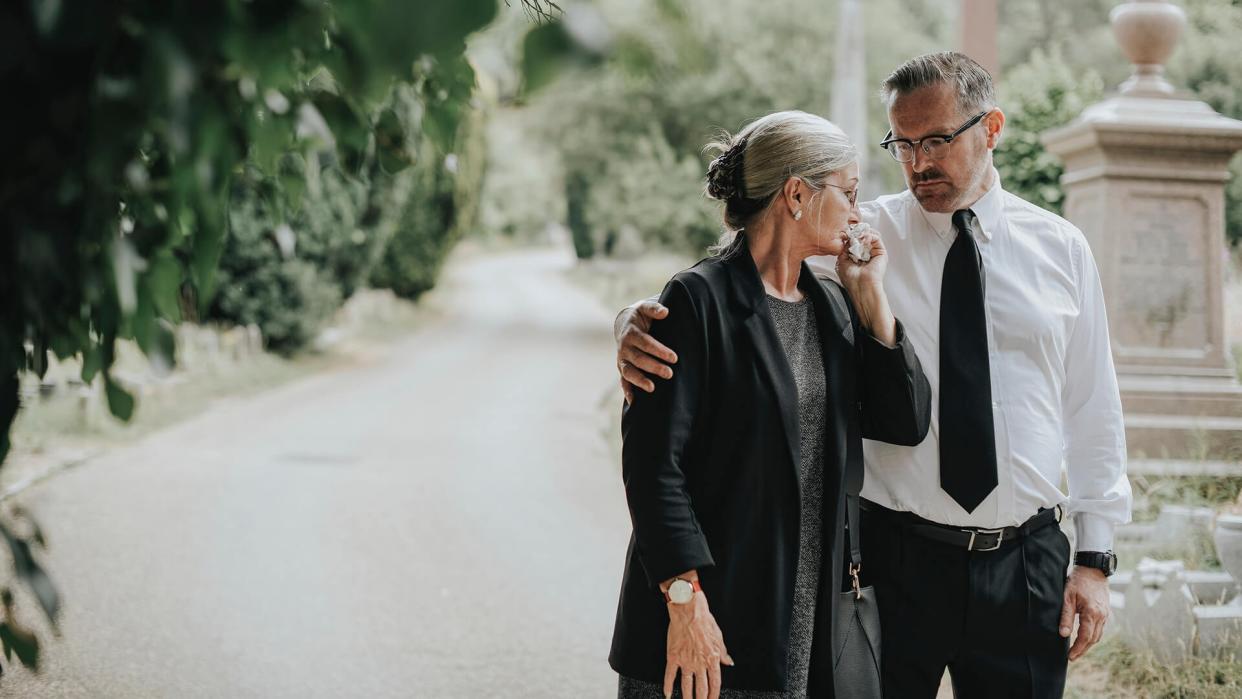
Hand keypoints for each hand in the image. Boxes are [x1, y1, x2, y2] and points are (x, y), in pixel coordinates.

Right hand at [616, 301, 677, 403]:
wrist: (624, 323)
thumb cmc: (641, 316)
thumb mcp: (645, 308)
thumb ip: (654, 308)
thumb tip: (666, 312)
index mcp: (631, 333)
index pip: (645, 343)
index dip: (659, 350)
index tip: (674, 357)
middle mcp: (624, 347)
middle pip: (638, 359)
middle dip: (653, 367)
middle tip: (670, 373)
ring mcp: (622, 359)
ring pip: (629, 371)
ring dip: (639, 380)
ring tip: (652, 388)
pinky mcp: (622, 367)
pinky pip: (623, 380)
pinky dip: (627, 391)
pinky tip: (634, 401)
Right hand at [664, 592, 733, 698]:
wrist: (688, 610)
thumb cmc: (704, 620)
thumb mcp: (719, 637)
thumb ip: (723, 653)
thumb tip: (729, 662)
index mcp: (712, 659)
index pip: (715, 683)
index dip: (714, 694)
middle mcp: (699, 663)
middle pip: (701, 688)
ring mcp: (685, 661)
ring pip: (686, 685)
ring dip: (687, 697)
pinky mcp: (673, 656)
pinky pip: (670, 675)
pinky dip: (668, 686)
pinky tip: (668, 694)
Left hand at [835, 231, 895, 345]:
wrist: (862, 287)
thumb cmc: (852, 279)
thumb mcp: (842, 260)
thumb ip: (845, 248)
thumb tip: (848, 237)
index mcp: (856, 258)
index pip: (854, 241)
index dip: (850, 235)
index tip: (845, 232)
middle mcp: (865, 255)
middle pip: (862, 237)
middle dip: (856, 232)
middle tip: (851, 231)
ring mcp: (873, 253)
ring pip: (870, 235)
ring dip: (862, 233)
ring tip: (857, 235)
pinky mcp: (881, 253)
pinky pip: (877, 238)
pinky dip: (870, 235)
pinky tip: (864, 238)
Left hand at [1060, 566, 1109, 660]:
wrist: (1093, 569)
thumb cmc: (1078, 581)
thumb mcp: (1067, 597)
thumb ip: (1066, 616)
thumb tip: (1063, 634)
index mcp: (1092, 613)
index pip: (1085, 637)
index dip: (1078, 649)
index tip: (1070, 656)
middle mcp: (1101, 616)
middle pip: (1093, 639)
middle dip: (1083, 649)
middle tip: (1072, 656)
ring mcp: (1105, 614)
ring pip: (1098, 635)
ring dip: (1088, 644)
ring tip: (1077, 649)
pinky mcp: (1105, 611)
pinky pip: (1100, 628)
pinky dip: (1093, 635)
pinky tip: (1085, 637)